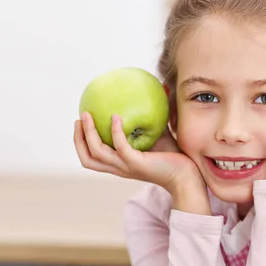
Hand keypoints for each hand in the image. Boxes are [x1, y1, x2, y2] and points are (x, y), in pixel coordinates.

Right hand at [74, 113, 210, 213]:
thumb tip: (156, 91)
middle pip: (87, 158)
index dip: (81, 143)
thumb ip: (149, 119)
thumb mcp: (156, 134)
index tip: (81, 123)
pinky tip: (116, 116)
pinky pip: (120, 146)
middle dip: (78, 139)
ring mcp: (126, 166)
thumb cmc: (173, 156)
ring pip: (97, 153)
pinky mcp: (137, 163)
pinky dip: (115, 131)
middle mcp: (119, 167)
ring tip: (88, 115)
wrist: (187, 174)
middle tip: (79, 119)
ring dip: (89, 133)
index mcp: (120, 163)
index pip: (92, 158)